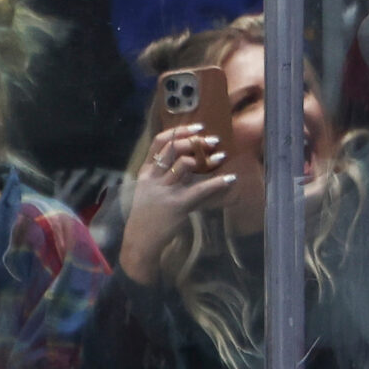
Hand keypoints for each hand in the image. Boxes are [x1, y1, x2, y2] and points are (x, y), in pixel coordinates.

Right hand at [116, 126, 233, 283]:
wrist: (139, 242)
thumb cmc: (146, 217)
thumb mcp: (148, 192)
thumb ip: (163, 177)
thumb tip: (188, 161)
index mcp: (145, 173)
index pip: (159, 143)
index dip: (178, 131)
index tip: (196, 127)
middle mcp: (153, 178)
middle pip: (173, 149)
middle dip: (195, 141)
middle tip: (213, 140)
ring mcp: (164, 191)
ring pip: (185, 164)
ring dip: (206, 158)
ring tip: (221, 156)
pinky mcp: (177, 205)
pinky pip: (200, 190)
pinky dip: (216, 183)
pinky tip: (229, 179)